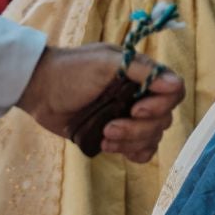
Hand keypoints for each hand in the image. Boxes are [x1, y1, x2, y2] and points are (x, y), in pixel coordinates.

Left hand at [16, 43, 182, 162]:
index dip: (160, 105)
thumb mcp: (105, 63)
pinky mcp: (117, 135)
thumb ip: (141, 70)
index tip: (136, 109)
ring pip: (152, 138)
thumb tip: (175, 84)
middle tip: (109, 127)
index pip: (173, 92)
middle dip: (137, 129)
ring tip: (103, 136)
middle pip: (163, 120)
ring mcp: (129, 117)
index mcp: (141, 74)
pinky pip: (141, 151)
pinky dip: (131, 152)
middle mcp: (140, 95)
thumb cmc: (70, 71)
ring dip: (130, 141)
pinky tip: (109, 146)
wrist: (39, 90)